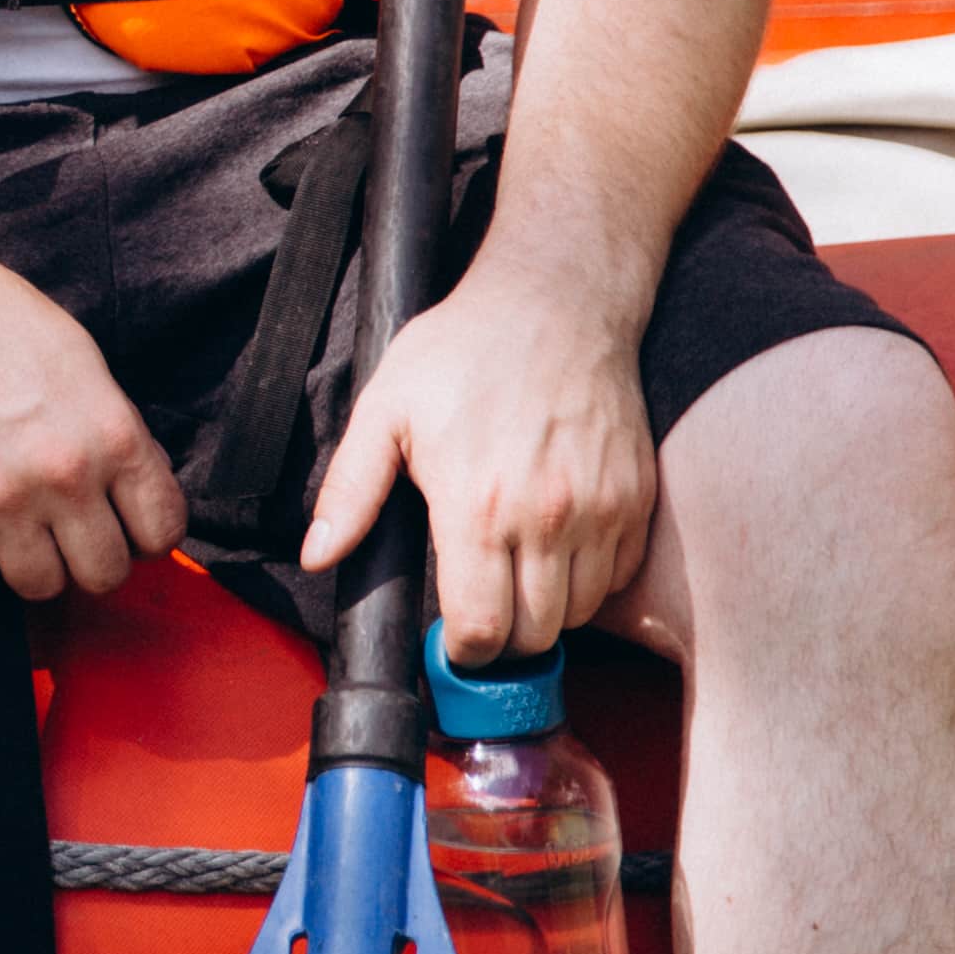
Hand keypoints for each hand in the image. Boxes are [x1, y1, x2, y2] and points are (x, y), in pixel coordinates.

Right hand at [0, 227, 187, 600]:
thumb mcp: (84, 364)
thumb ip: (116, 434)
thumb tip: (133, 490)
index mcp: (111, 435)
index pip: (160, 532)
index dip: (147, 530)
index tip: (128, 520)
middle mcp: (61, 477)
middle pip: (104, 574)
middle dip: (94, 555)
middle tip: (76, 527)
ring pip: (40, 586)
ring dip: (38, 562)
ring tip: (26, 526)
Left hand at [295, 269, 662, 666]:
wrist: (556, 303)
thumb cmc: (463, 351)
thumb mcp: (384, 411)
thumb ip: (350, 492)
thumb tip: (317, 556)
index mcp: (477, 507)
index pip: (482, 630)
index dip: (464, 651)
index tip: (453, 639)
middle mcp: (547, 519)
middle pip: (534, 635)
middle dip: (503, 640)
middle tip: (480, 611)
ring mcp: (601, 511)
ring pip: (580, 612)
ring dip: (546, 612)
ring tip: (514, 578)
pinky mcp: (637, 498)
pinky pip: (618, 576)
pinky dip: (590, 581)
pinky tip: (557, 550)